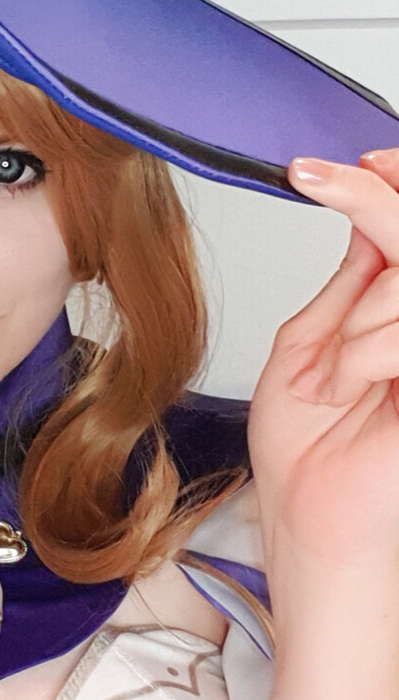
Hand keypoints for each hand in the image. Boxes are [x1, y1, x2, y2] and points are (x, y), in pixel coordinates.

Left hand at [248, 147, 398, 571]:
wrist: (319, 532)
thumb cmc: (309, 459)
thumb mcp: (312, 348)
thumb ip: (352, 284)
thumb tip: (365, 211)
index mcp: (397, 314)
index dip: (386, 184)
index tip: (333, 166)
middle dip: (375, 201)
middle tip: (323, 177)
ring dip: (363, 319)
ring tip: (341, 373)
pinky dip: (369, 349)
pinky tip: (353, 384)